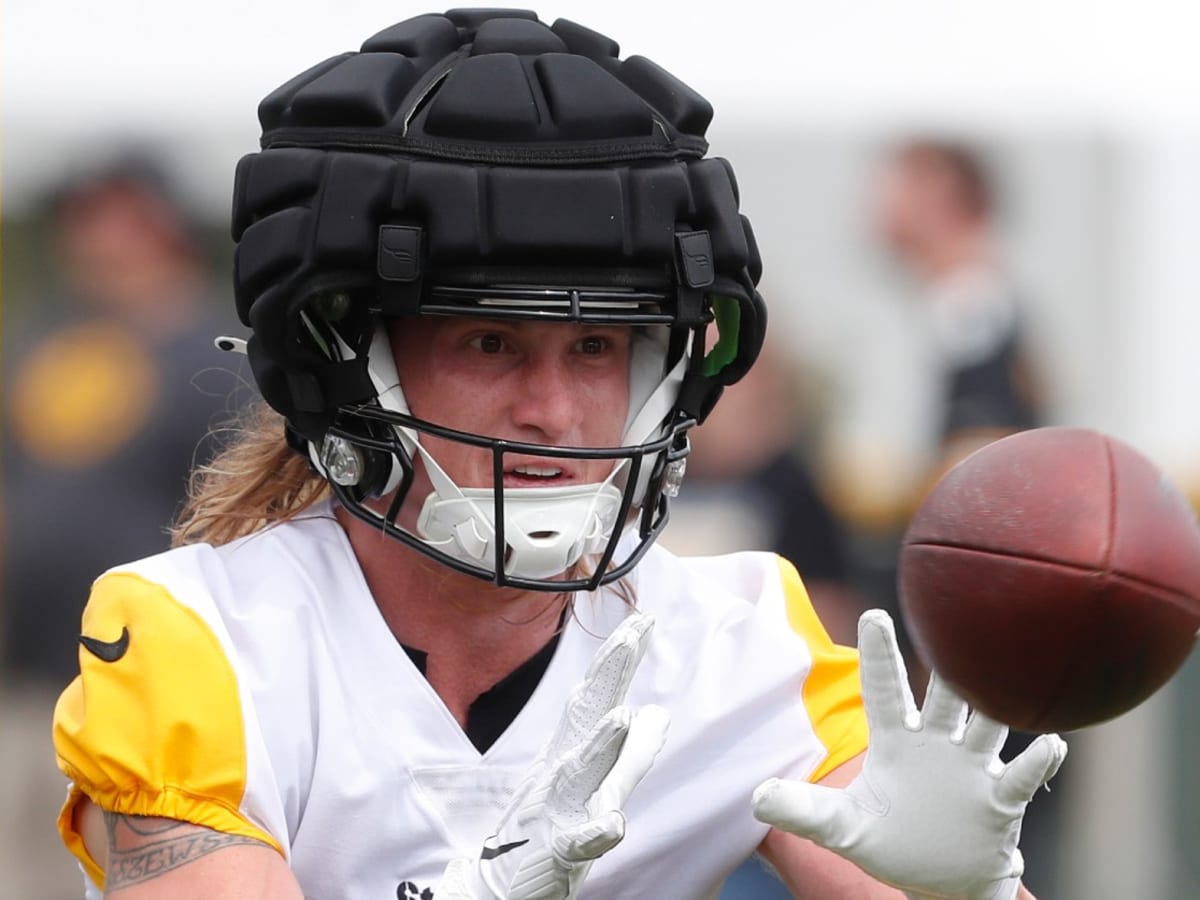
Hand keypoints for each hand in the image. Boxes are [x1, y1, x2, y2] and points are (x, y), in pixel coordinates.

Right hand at [439, 612, 668, 899]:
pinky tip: (614, 822)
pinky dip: (594, 830)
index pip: (599, 696)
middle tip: (632, 632)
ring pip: (580, 772)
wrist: (497, 886)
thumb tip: (657, 711)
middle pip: (587, 715)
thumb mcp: (595, 787)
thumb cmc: (549, 830)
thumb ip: (630, 753)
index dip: (619, 659)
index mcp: (573, 752)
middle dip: (610, 674)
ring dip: (600, 744)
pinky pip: (575, 840)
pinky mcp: (555, 851)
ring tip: (621, 714)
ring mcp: (556, 808)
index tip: (643, 619)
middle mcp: (562, 770)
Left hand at [752, 610, 1066, 899]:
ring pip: (986, 725)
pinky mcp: (998, 800)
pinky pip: (1020, 777)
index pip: (884, 689)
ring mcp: (970, 767)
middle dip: (946, 665)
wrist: (942, 883)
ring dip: (995, 703)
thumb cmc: (891, 843)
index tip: (874, 614)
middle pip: (942, 696)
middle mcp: (936, 743)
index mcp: (895, 740)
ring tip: (1005, 671)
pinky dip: (1036, 762)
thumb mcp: (842, 827)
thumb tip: (756, 797)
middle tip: (952, 623)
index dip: (879, 655)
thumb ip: (803, 810)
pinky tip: (1053, 743)